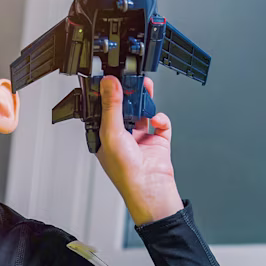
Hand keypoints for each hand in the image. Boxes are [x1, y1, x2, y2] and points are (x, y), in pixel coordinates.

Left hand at [95, 75, 183, 225]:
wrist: (150, 187)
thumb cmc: (125, 171)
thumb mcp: (112, 132)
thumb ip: (111, 106)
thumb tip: (108, 84)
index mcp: (105, 136)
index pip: (104, 109)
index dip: (107, 94)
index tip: (112, 78)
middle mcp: (122, 136)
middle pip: (125, 108)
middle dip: (129, 93)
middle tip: (132, 79)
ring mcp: (140, 138)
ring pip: (143, 112)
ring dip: (145, 101)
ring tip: (145, 89)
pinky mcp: (158, 141)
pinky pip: (161, 123)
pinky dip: (161, 118)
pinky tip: (157, 119)